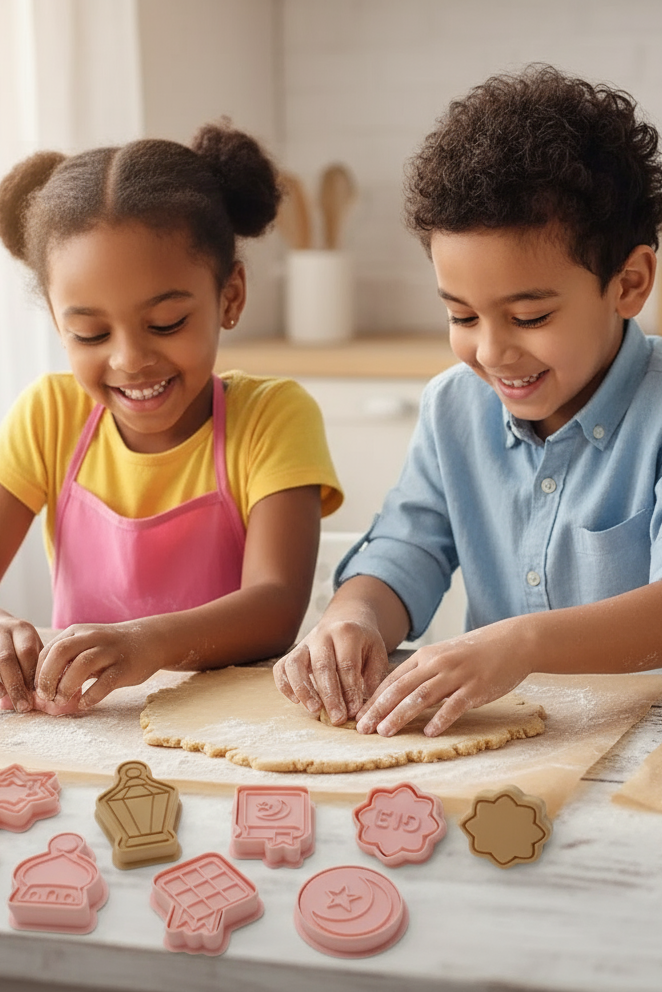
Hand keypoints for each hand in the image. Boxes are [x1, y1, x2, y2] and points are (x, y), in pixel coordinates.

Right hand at [0, 613, 41, 711]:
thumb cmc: (18, 643)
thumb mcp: (30, 645)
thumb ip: (35, 665)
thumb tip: (43, 697)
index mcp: (22, 629)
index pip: (27, 652)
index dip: (33, 675)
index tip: (40, 696)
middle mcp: (3, 631)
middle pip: (6, 658)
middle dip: (16, 685)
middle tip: (24, 706)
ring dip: (4, 685)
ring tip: (9, 702)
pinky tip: (0, 694)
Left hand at [34, 620, 164, 709]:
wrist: (149, 641)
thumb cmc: (110, 649)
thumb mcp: (86, 645)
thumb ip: (67, 660)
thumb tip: (42, 687)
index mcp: (77, 632)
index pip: (49, 650)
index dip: (39, 672)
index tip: (38, 691)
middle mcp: (92, 637)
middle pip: (61, 652)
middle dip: (48, 677)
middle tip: (46, 697)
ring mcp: (110, 651)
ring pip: (82, 665)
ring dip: (66, 686)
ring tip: (62, 701)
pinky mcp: (125, 667)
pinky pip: (104, 683)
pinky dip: (90, 696)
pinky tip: (84, 703)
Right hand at [273, 618, 389, 724]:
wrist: (346, 618)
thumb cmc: (363, 643)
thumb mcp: (376, 654)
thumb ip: (372, 678)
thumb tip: (364, 708)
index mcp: (347, 632)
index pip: (347, 664)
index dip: (350, 690)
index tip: (353, 712)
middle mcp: (323, 635)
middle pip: (322, 666)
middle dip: (330, 696)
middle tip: (337, 718)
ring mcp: (305, 643)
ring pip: (295, 664)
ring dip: (303, 690)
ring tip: (315, 710)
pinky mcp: (293, 652)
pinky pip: (281, 668)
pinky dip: (285, 685)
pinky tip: (297, 702)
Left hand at [355, 616, 533, 736]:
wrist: (512, 642)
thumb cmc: (476, 653)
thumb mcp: (444, 657)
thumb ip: (423, 673)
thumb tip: (399, 694)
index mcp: (426, 656)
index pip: (392, 679)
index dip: (374, 698)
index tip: (359, 715)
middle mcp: (437, 664)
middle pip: (400, 688)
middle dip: (378, 709)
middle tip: (362, 728)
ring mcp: (456, 675)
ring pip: (421, 696)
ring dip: (400, 715)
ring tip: (384, 732)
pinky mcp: (475, 687)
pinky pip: (454, 705)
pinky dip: (439, 719)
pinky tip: (428, 732)